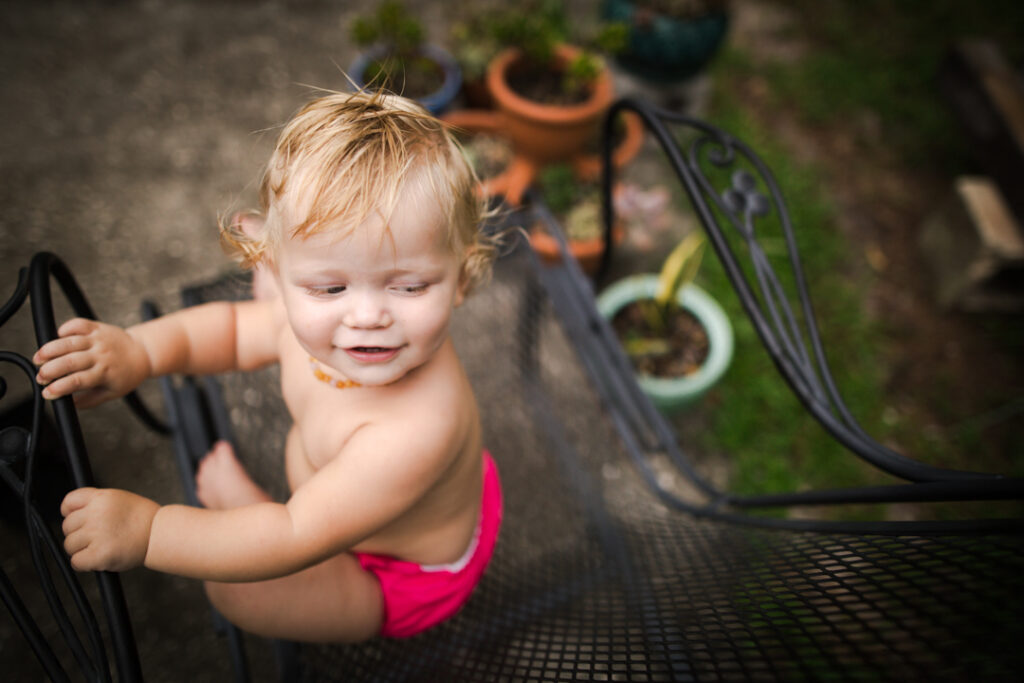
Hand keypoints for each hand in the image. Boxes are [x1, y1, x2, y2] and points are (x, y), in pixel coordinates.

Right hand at [33, 318, 150, 407]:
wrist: (142, 353)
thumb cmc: (125, 376)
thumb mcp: (111, 393)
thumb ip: (89, 401)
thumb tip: (66, 405)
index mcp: (104, 373)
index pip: (77, 381)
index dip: (59, 387)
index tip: (46, 392)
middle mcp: (101, 355)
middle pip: (70, 361)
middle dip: (49, 370)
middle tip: (40, 377)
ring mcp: (98, 340)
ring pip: (70, 342)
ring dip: (50, 350)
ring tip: (38, 359)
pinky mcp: (97, 328)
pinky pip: (78, 324)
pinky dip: (65, 328)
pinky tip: (57, 337)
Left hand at [61, 488, 159, 571]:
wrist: (160, 534)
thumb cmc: (143, 519)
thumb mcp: (120, 499)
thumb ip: (97, 503)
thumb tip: (71, 514)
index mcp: (101, 498)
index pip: (68, 502)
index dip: (69, 513)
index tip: (77, 521)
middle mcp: (97, 513)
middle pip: (67, 526)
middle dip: (78, 534)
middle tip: (96, 538)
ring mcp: (97, 534)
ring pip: (69, 545)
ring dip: (81, 550)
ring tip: (100, 548)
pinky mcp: (99, 554)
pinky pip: (76, 561)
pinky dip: (84, 564)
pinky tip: (98, 559)